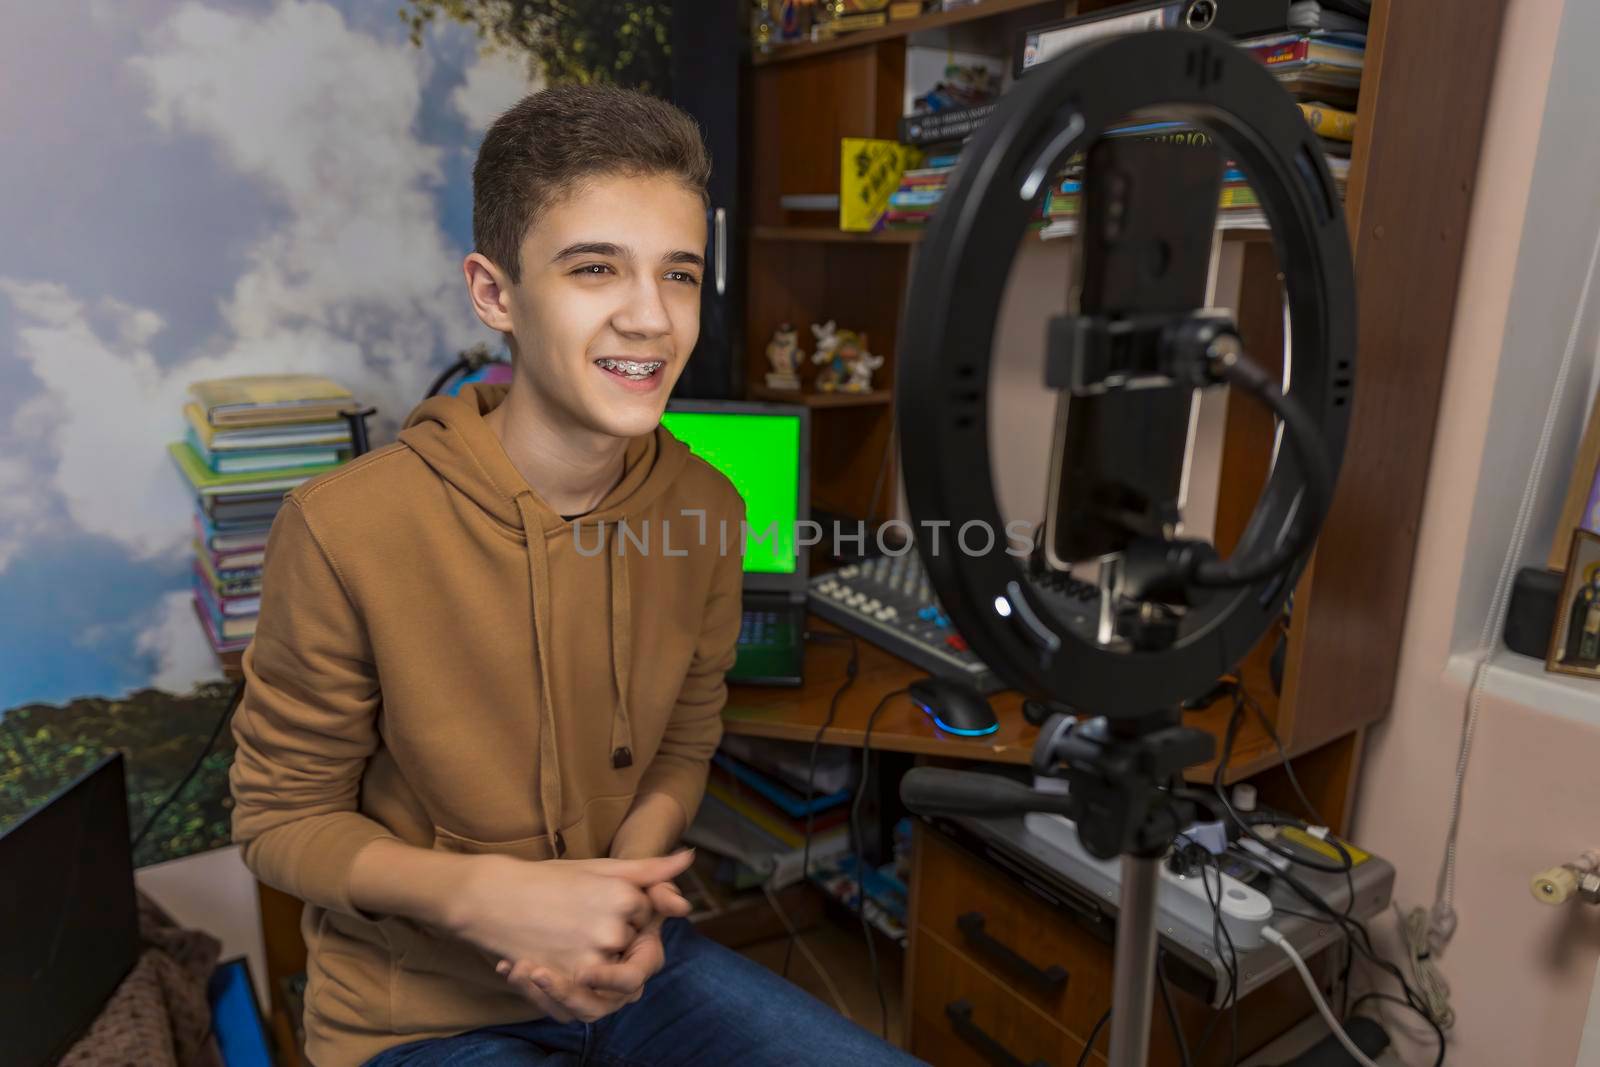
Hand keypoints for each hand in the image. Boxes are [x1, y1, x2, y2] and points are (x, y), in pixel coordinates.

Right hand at [449, 849, 694, 995]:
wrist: (490, 897)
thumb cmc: (547, 879)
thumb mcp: (600, 869)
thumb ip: (648, 870)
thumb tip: (688, 857)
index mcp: (623, 896)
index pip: (646, 916)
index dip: (626, 912)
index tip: (595, 902)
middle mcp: (612, 929)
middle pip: (637, 950)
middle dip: (619, 943)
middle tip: (583, 926)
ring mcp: (589, 959)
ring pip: (619, 980)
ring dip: (602, 969)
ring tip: (571, 946)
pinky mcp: (566, 982)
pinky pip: (590, 1000)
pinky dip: (578, 987)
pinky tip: (555, 965)